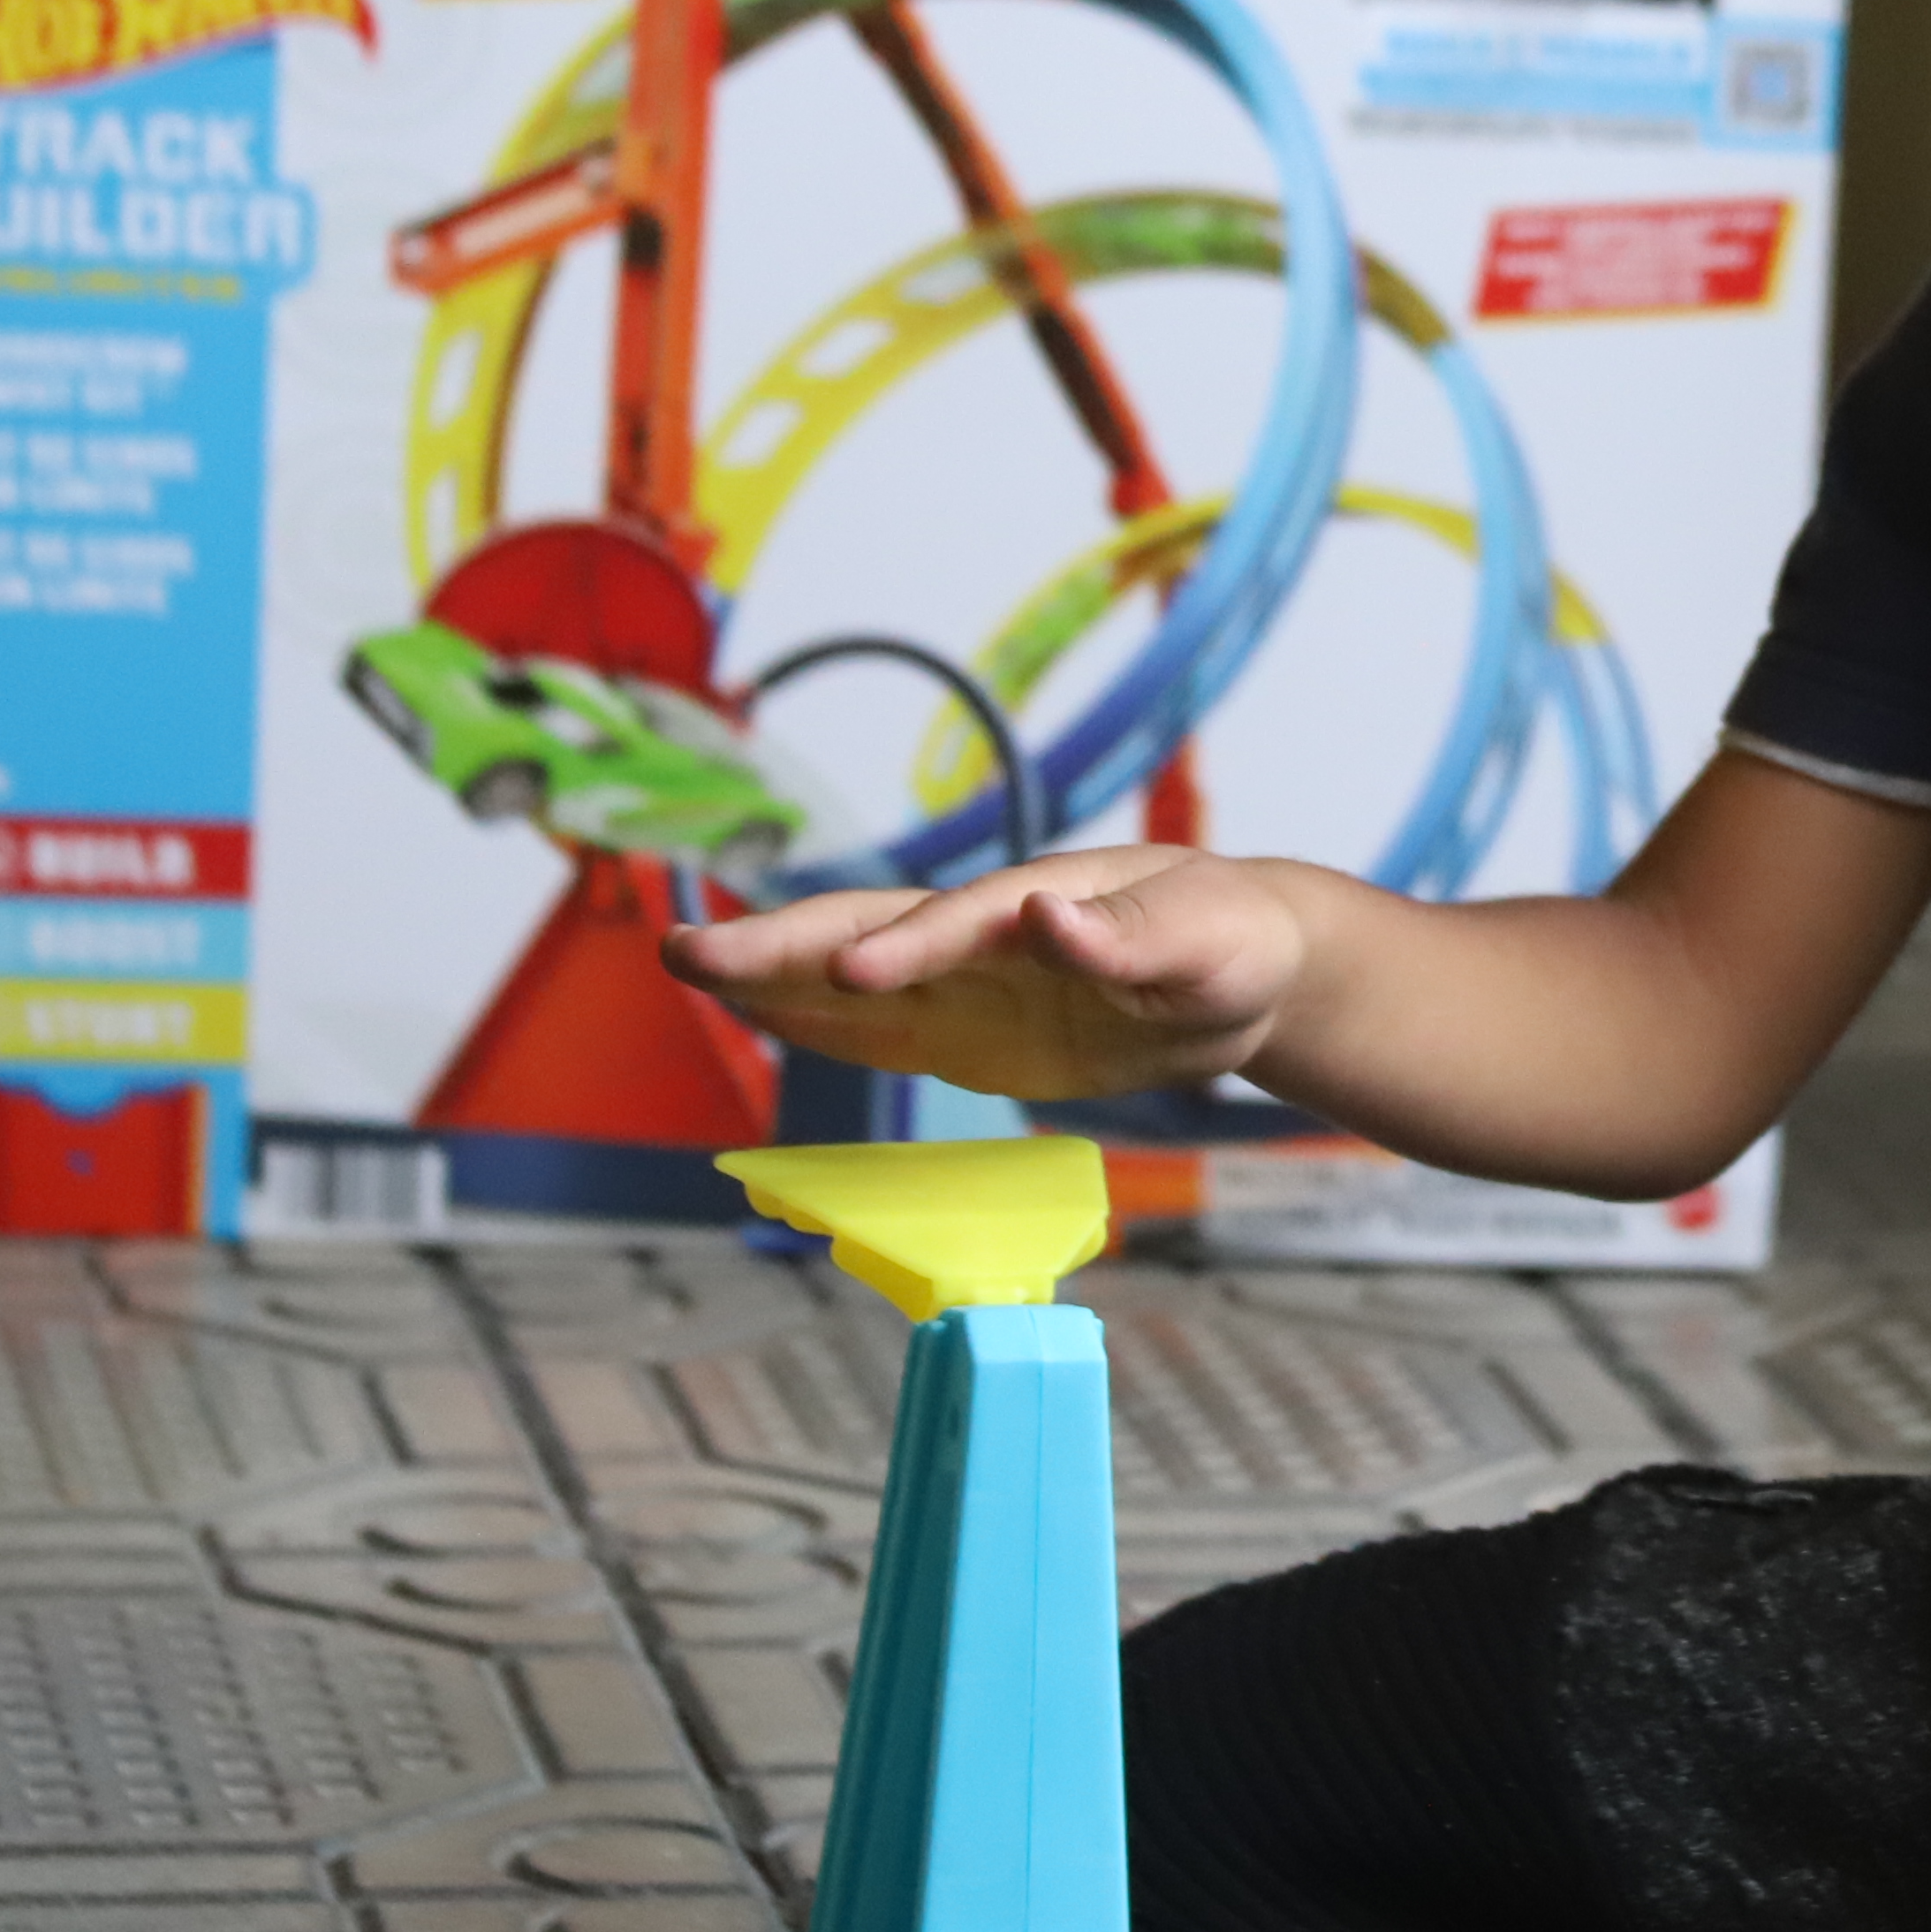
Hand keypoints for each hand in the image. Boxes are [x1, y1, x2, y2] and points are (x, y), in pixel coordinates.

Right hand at [662, 846, 1311, 1105]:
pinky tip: (759, 1018)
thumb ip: (1131, 937)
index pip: (962, 924)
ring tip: (685, 965)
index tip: (851, 972)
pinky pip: (882, 1031)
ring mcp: (968, 982)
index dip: (907, 947)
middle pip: (869, 931)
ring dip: (772, 977)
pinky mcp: (969, 1031)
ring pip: (852, 978)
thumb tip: (1048, 917)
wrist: (1245, 969)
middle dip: (780, 945)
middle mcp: (986, 934)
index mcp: (1042, 900)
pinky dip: (818, 1026)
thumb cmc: (1230, 935)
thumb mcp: (1206, 938)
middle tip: (685, 950)